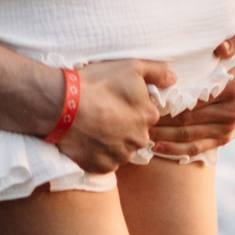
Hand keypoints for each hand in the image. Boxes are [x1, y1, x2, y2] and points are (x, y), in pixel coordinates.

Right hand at [52, 58, 171, 175]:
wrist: (62, 106)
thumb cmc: (97, 83)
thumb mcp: (131, 66)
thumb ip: (157, 72)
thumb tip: (173, 79)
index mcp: (148, 116)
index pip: (145, 113)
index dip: (130, 105)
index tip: (114, 99)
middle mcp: (139, 140)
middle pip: (135, 133)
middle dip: (123, 126)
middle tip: (102, 112)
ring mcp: (120, 156)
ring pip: (121, 149)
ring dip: (111, 141)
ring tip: (93, 126)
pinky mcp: (102, 167)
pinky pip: (105, 162)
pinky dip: (98, 153)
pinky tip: (87, 139)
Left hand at [151, 29, 234, 156]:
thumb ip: (233, 38)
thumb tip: (221, 48)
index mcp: (234, 87)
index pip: (195, 97)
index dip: (169, 100)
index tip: (148, 97)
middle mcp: (233, 111)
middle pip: (188, 118)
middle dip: (161, 119)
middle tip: (138, 115)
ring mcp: (228, 128)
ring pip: (189, 136)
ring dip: (164, 136)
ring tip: (141, 130)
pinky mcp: (224, 139)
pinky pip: (196, 148)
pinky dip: (175, 150)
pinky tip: (156, 147)